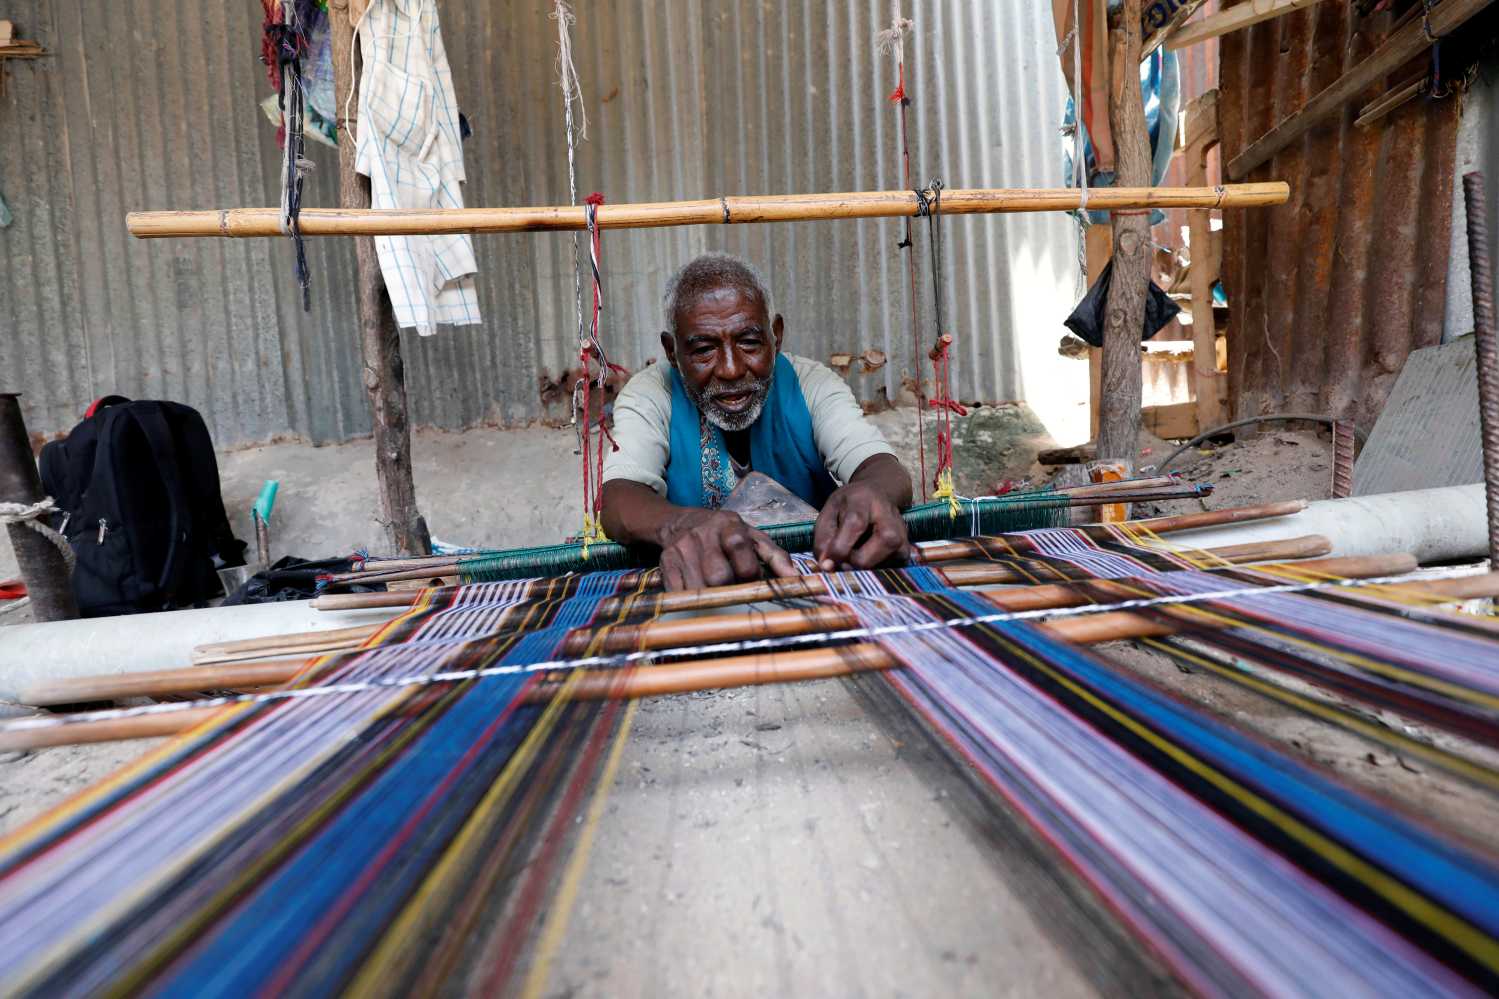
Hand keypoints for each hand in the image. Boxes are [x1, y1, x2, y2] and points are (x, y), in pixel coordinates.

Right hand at [657, 509, 796, 589]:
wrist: (682, 522)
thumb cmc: (726, 535)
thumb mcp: (752, 537)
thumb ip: (776, 557)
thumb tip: (795, 580)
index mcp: (728, 525)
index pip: (739, 547)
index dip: (749, 572)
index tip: (751, 581)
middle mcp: (702, 535)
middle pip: (718, 577)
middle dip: (730, 590)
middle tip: (734, 590)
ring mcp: (681, 550)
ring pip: (699, 590)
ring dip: (712, 600)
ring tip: (719, 594)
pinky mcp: (665, 564)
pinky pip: (680, 595)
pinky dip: (693, 603)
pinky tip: (701, 597)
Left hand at [812, 481, 909, 571]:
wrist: (879, 495)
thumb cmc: (849, 506)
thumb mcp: (829, 513)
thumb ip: (823, 539)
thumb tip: (827, 567)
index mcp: (864, 502)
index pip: (855, 525)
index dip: (839, 549)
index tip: (827, 563)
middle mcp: (889, 519)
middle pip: (872, 553)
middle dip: (852, 563)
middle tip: (843, 557)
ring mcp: (902, 536)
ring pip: (881, 566)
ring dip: (863, 567)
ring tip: (858, 551)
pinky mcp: (906, 551)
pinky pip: (887, 571)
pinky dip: (873, 569)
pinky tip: (869, 555)